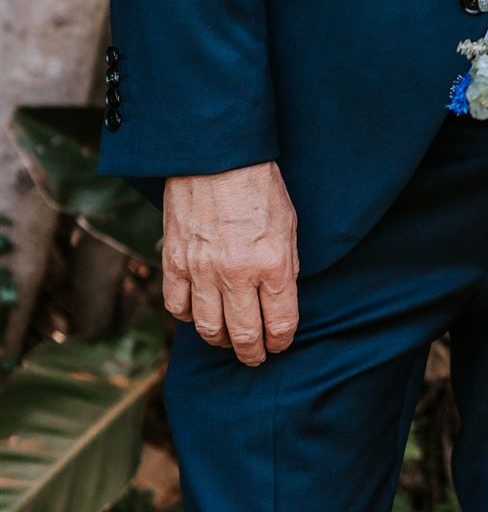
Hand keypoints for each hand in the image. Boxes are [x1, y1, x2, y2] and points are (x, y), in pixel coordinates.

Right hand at [162, 163, 299, 365]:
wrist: (216, 155)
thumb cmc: (259, 185)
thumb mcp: (289, 224)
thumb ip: (285, 266)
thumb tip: (280, 299)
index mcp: (273, 263)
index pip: (280, 323)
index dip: (281, 340)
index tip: (279, 343)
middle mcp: (237, 274)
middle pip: (243, 335)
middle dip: (252, 353)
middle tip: (255, 356)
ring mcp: (202, 270)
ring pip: (208, 329)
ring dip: (220, 340)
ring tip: (228, 340)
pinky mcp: (175, 262)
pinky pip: (178, 307)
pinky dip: (188, 316)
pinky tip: (199, 312)